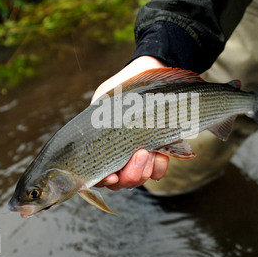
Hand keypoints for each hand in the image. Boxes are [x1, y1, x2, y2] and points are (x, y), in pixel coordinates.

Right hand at [93, 56, 169, 189]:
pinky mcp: (158, 154)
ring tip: (150, 150)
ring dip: (145, 170)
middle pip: (120, 183)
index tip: (111, 176)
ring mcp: (138, 157)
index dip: (103, 180)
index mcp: (101, 145)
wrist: (154, 73)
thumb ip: (97, 117)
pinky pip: (158, 172)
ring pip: (139, 179)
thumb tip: (96, 134)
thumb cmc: (125, 86)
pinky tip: (161, 151)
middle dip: (130, 174)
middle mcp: (119, 156)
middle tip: (140, 153)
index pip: (97, 174)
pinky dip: (160, 166)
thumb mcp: (105, 98)